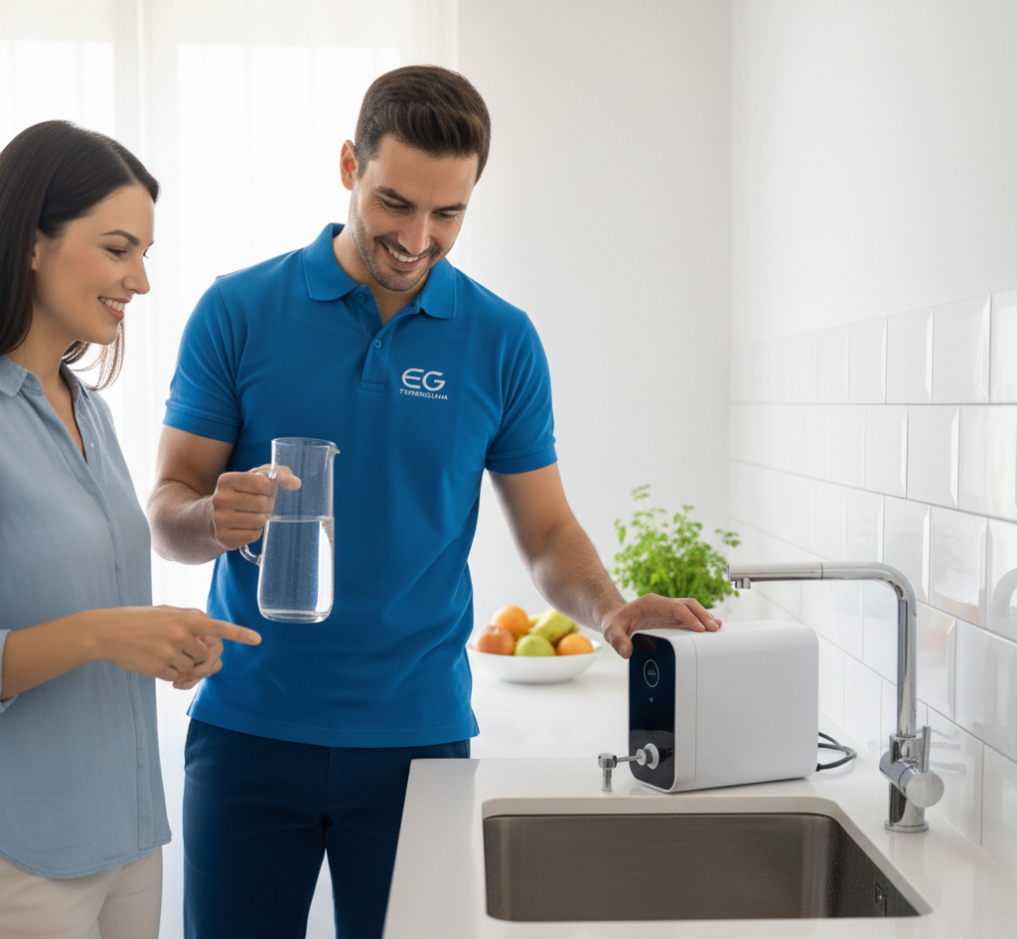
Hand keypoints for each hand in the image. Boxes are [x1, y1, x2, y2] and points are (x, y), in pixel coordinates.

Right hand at [96, 605, 260, 681]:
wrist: (106, 632)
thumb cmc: (138, 619)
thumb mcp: (166, 611)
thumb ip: (189, 616)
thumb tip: (209, 622)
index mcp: (185, 619)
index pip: (219, 628)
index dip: (239, 634)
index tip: (258, 640)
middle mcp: (181, 635)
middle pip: (205, 654)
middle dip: (197, 655)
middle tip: (178, 649)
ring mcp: (170, 652)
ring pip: (191, 667)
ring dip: (181, 664)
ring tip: (161, 652)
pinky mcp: (158, 669)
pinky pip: (175, 676)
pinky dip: (169, 673)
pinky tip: (153, 661)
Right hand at [210, 465, 300, 550]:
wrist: (212, 517)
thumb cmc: (241, 494)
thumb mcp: (256, 478)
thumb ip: (279, 474)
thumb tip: (296, 483)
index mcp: (226, 480)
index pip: (262, 484)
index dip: (268, 490)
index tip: (262, 492)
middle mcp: (220, 499)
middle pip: (262, 504)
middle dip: (266, 506)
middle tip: (259, 507)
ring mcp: (219, 519)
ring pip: (258, 521)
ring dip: (261, 520)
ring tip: (252, 516)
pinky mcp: (223, 537)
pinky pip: (253, 536)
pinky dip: (255, 532)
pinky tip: (246, 527)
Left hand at [601, 594, 721, 658]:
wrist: (613, 617)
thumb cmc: (614, 622)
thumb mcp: (611, 631)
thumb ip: (618, 640)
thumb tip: (626, 652)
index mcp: (652, 603)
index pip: (675, 607)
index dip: (688, 617)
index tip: (700, 628)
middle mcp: (662, 604)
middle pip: (688, 604)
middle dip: (702, 615)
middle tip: (714, 629)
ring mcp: (667, 610)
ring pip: (691, 608)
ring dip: (704, 617)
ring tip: (717, 628)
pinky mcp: (670, 617)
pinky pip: (688, 616)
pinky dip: (700, 621)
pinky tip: (710, 629)